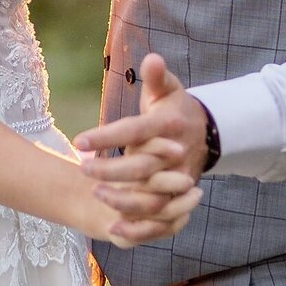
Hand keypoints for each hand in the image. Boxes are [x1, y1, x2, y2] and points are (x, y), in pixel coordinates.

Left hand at [74, 53, 211, 239]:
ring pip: (151, 194)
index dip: (108, 135)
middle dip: (111, 169)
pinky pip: (160, 217)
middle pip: (142, 165)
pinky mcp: (179, 198)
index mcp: (169, 125)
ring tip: (94, 193)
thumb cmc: (175, 109)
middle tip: (80, 166)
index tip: (79, 139)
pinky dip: (138, 225)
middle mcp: (176, 153)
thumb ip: (158, 77)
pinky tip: (112, 227)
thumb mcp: (169, 90)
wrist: (206, 134)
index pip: (136, 130)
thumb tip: (152, 59)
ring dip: (122, 198)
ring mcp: (179, 178)